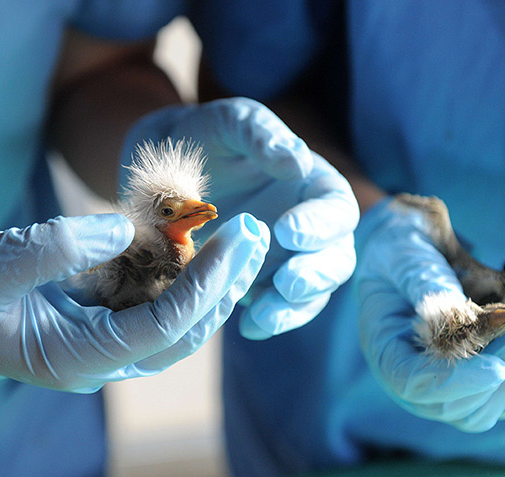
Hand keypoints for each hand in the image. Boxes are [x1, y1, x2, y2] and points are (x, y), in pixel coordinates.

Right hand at [0, 213, 268, 391]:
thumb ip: (58, 246)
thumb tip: (126, 227)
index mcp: (77, 358)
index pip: (163, 326)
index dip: (206, 284)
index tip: (239, 241)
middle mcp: (96, 359)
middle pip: (181, 330)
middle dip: (223, 285)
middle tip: (257, 236)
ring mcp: (96, 342)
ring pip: (171, 318)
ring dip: (207, 281)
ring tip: (241, 238)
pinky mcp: (91, 320)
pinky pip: (145, 301)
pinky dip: (172, 274)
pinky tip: (192, 243)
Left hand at [122, 97, 357, 338]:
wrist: (168, 168)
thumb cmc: (208, 136)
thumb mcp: (231, 122)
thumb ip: (261, 135)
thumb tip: (299, 163)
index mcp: (315, 186)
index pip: (336, 209)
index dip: (320, 224)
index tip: (287, 231)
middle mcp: (310, 228)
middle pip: (335, 258)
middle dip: (316, 275)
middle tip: (287, 283)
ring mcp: (287, 260)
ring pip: (309, 293)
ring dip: (292, 308)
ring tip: (261, 316)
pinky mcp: (260, 284)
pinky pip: (275, 307)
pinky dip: (268, 321)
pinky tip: (247, 326)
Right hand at [356, 199, 504, 431]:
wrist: (408, 250)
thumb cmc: (400, 250)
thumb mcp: (406, 258)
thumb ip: (425, 284)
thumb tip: (457, 316)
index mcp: (383, 347)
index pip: (412, 384)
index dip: (454, 383)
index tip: (496, 369)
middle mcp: (406, 375)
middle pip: (448, 407)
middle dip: (491, 380)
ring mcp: (434, 384)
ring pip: (475, 414)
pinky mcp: (462, 382)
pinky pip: (494, 404)